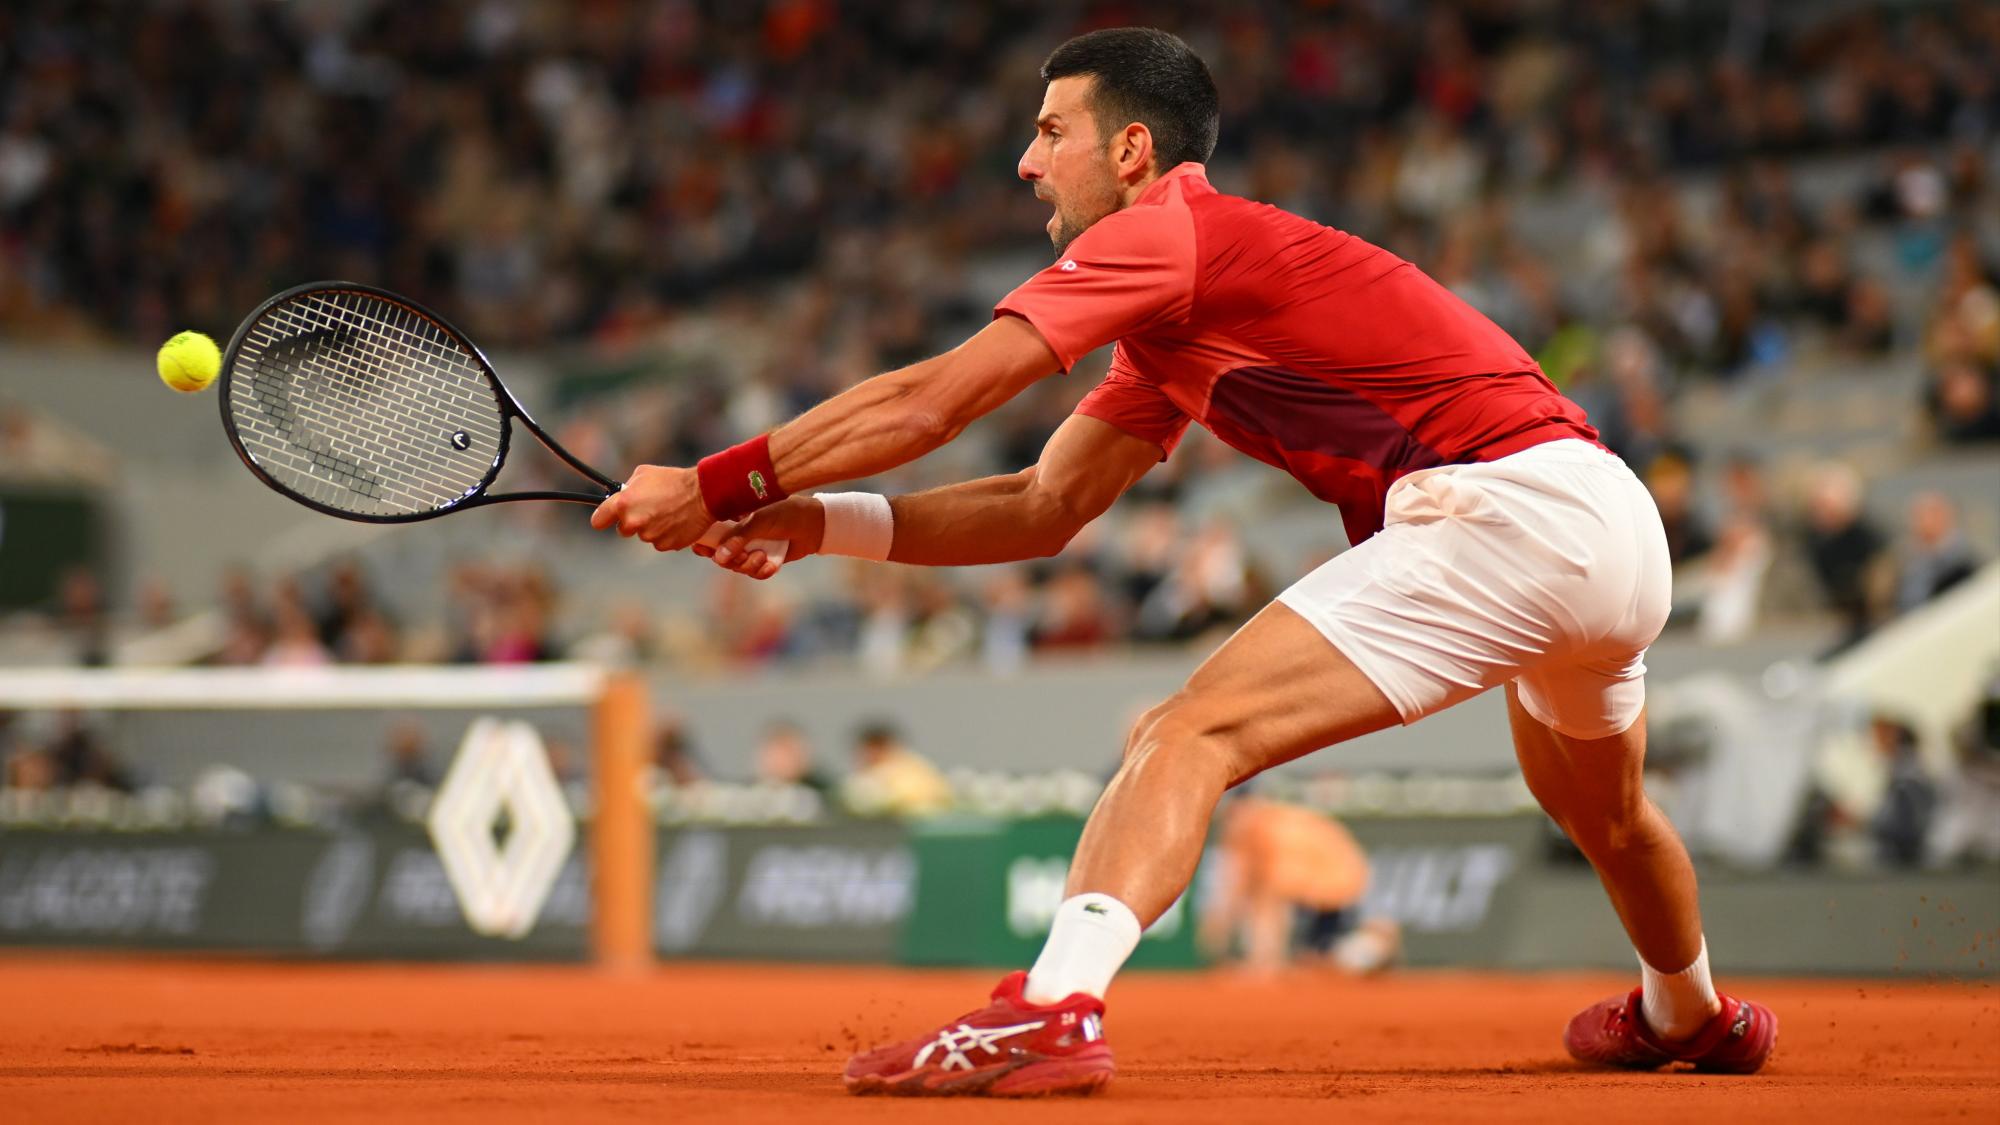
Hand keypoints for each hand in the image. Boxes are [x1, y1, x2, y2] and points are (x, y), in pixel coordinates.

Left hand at [589, 465, 711, 550]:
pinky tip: (675, 521)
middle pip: (623, 530)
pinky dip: (666, 534)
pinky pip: (660, 542)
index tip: (605, 518)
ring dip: (652, 527)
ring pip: (644, 535)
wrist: (703, 494)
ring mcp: (649, 536)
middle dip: (633, 521)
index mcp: (623, 504)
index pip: (598, 521)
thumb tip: (622, 496)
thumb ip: (627, 488)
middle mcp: (633, 522)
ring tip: (667, 512)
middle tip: (649, 509)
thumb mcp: (644, 474)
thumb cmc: (673, 481)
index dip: (603, 518)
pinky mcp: (665, 545)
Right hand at [699, 496, 825, 579]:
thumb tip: (718, 557)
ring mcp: (752, 549)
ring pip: (737, 567)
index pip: (709, 534)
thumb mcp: (759, 519)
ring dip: (747, 566)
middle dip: (730, 560)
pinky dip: (762, 572)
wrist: (813, 522)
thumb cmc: (785, 512)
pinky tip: (772, 565)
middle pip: (720, 556)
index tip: (703, 549)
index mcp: (732, 520)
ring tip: (762, 557)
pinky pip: (756, 574)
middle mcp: (739, 536)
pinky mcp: (765, 561)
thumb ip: (738, 536)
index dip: (702, 544)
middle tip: (743, 555)